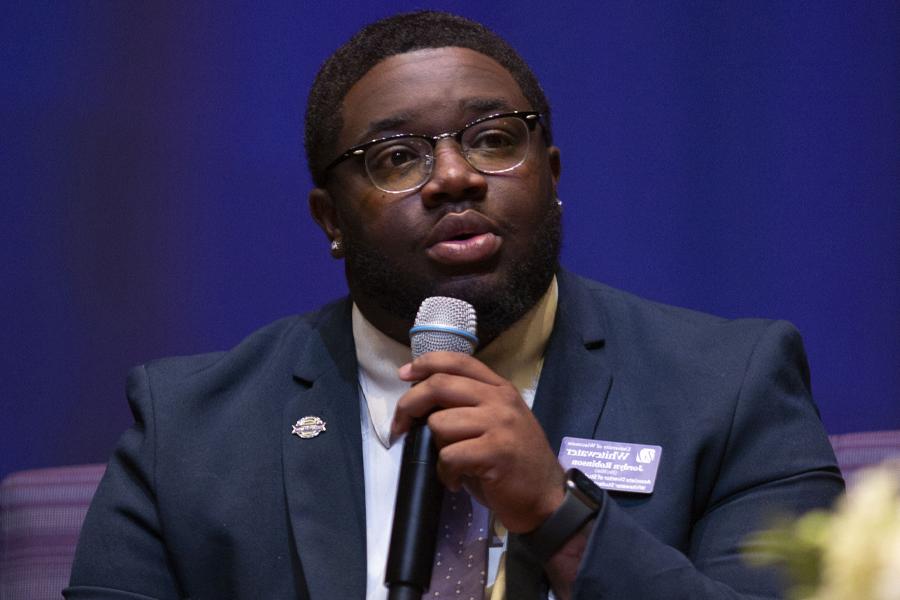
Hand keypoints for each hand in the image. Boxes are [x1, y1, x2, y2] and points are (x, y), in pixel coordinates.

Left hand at [391, 351, 564, 532]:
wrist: (547, 499)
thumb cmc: (515, 463)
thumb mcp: (497, 423)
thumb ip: (469, 405)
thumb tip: (422, 401)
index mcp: (500, 389)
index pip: (457, 361)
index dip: (426, 364)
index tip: (404, 375)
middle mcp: (500, 400)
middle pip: (440, 385)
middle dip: (409, 404)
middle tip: (400, 426)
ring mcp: (500, 424)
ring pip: (439, 423)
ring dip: (435, 447)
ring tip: (450, 464)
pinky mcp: (496, 451)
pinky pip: (449, 455)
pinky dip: (445, 472)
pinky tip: (456, 481)